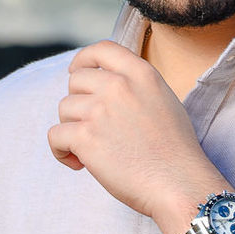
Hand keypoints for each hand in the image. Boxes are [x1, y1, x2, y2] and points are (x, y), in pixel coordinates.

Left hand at [47, 40, 221, 224]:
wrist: (179, 184)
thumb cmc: (175, 153)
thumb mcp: (164, 102)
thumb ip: (136, 88)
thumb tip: (105, 87)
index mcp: (141, 74)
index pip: (102, 49)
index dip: (83, 60)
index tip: (76, 72)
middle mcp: (119, 86)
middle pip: (76, 81)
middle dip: (78, 103)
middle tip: (93, 128)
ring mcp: (100, 110)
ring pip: (64, 108)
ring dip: (72, 129)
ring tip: (91, 151)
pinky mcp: (86, 137)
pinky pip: (55, 136)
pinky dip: (61, 151)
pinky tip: (79, 164)